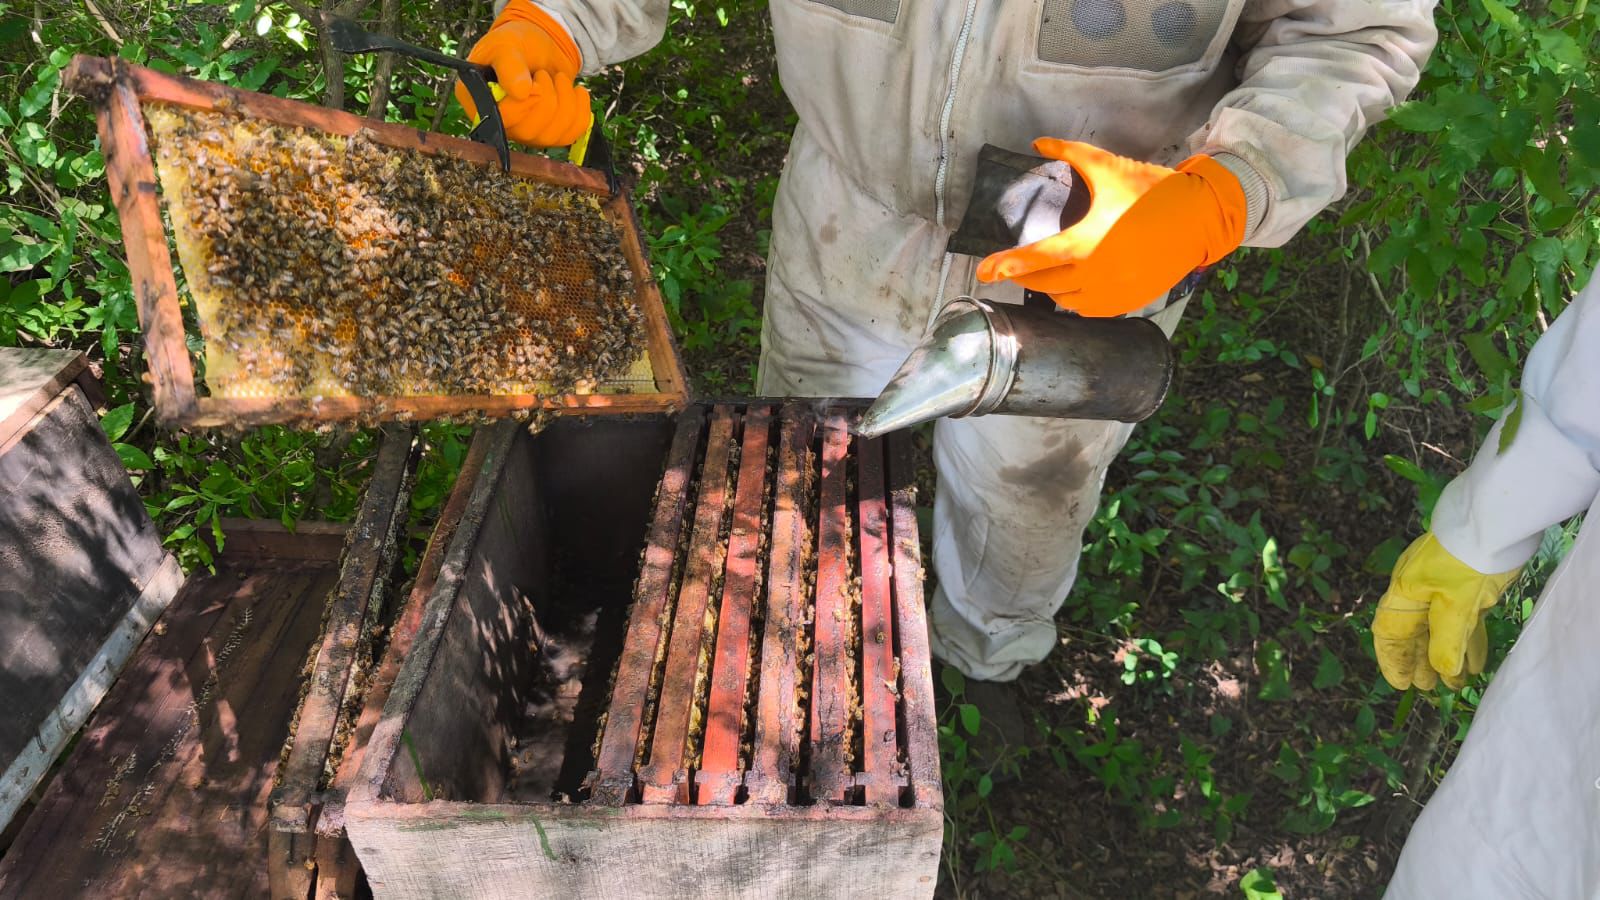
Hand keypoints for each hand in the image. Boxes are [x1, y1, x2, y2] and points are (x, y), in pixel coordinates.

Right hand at [455, 0, 590, 147]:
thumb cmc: (516, 44)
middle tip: (543, 74)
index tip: (535, 81)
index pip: (503, 119)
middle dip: (547, 97)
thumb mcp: (507, 45)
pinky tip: (575, 91)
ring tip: (557, 79)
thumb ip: (509, 66)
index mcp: (479, 102)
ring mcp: (526, 134)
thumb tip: (520, 93)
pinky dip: (581, 108)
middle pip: (530, 131)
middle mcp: (501, 124)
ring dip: (564, 99)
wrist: (540, 47)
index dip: (525, 103)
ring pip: (553, 135)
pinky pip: (572, 133)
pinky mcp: (550, 134)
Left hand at [976, 139, 1247, 316]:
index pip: (1036, 259)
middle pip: (1046, 284)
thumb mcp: (1108, 167)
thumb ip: (1069, 154)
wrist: (1201, 216)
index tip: (983, 271)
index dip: (1006, 265)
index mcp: (1086, 242)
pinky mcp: (1129, 302)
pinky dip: (1077, 301)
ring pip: (1067, 302)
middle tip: (1012, 267)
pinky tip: (1074, 289)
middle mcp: (1096, 274)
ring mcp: (1114, 292)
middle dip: (1026, 276)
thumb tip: (1038, 143)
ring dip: (1051, 290)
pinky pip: (1091, 311)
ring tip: (1045, 275)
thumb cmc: (1153, 190)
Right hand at [1371, 533, 1521, 690]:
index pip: (1390, 632)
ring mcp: (1443, 589)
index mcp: (1405, 592)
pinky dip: (1467, 642)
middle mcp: (1419, 592)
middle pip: (1415, 633)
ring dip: (1447, 656)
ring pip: (1440, 629)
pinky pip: (1462, 621)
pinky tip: (1475, 662)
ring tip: (1455, 682)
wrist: (1495, 525)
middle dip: (1421, 662)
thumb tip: (1442, 670)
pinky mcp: (1467, 588)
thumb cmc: (1466, 563)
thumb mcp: (1455, 604)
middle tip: (1430, 688)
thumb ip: (1447, 640)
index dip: (1394, 660)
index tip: (1403, 685)